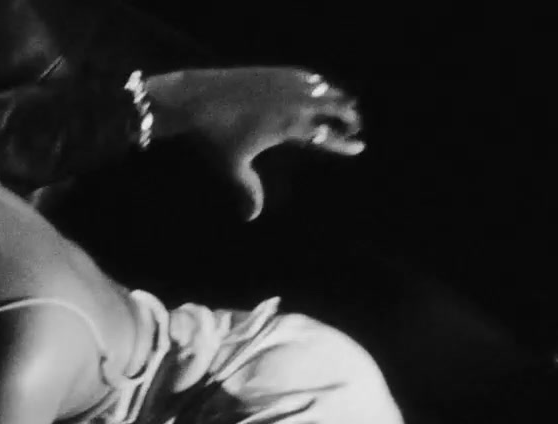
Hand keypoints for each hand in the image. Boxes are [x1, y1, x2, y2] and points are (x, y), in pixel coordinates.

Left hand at [145, 66, 365, 220]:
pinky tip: (320, 87)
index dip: (345, 144)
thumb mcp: (232, 166)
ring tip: (342, 107)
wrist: (198, 98)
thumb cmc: (214, 136)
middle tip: (354, 126)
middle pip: (336, 108)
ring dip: (337, 98)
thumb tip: (251, 218)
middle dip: (349, 117)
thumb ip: (248, 189)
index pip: (327, 137)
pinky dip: (319, 84)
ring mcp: (286, 84)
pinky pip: (308, 76)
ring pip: (326, 89)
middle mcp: (293, 103)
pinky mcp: (276, 71)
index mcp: (288, 127)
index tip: (359, 148)